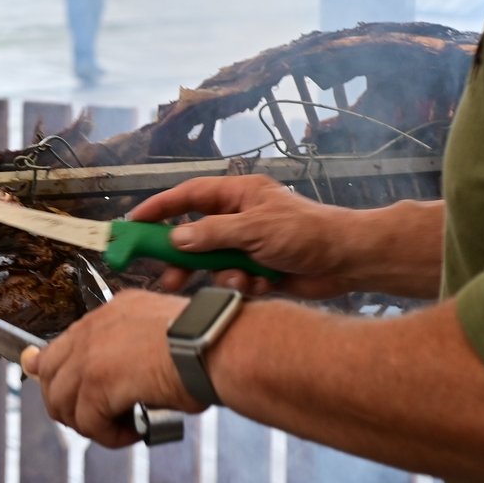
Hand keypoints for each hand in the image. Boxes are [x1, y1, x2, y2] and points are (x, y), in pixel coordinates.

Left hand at [24, 290, 201, 448]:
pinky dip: (111, 436)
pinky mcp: (98, 381)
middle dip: (66, 404)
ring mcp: (92, 353)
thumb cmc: (208, 345)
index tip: (35, 371)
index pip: (62, 342)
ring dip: (91, 424)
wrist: (218, 346)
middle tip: (96, 421)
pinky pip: (89, 423)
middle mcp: (95, 327)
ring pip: (63, 402)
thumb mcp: (163, 339)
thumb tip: (121, 386)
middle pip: (48, 374)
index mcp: (111, 313)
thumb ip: (134, 352)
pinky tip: (135, 430)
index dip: (46, 366)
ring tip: (122, 427)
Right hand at [130, 174, 352, 299]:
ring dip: (217, 275)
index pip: (189, 196)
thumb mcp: (254, 229)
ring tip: (220, 285)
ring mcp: (249, 246)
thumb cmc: (305, 233)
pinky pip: (234, 280)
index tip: (134, 222)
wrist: (349, 261)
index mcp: (238, 196)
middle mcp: (240, 218)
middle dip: (183, 255)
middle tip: (165, 274)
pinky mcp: (259, 271)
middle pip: (196, 234)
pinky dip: (242, 286)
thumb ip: (212, 234)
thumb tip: (176, 238)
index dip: (160, 208)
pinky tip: (259, 286)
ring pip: (214, 262)